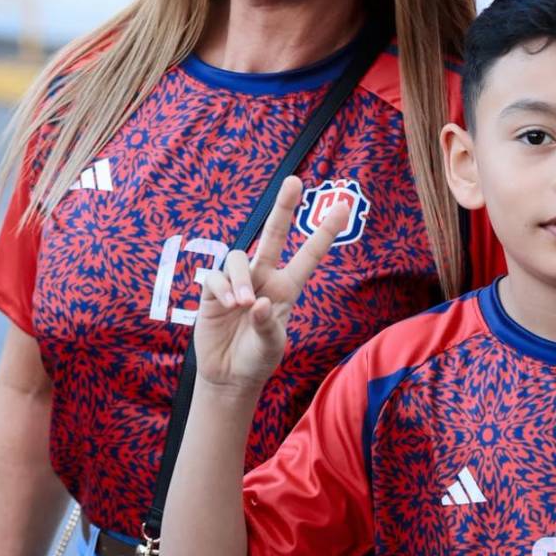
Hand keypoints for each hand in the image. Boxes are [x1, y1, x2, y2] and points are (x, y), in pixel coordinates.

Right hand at [194, 177, 353, 392]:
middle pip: (273, 235)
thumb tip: (259, 302)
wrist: (229, 375)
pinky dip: (223, 288)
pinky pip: (215, 276)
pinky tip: (231, 305)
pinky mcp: (212, 291)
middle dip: (283, 208)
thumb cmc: (257, 359)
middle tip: (294, 181)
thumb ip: (269, 326)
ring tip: (244, 303)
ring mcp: (238, 282)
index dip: (324, 232)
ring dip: (241, 278)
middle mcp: (264, 278)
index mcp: (287, 289)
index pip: (308, 256)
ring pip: (238, 257)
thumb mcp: (272, 347)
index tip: (343, 206)